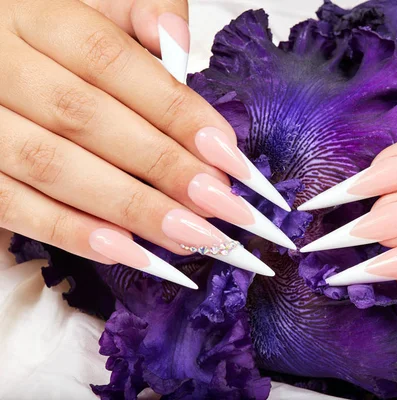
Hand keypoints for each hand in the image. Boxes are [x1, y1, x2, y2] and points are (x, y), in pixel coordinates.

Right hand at [0, 0, 294, 287]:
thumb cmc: (44, 33)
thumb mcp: (87, 2)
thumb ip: (135, 10)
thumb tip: (175, 36)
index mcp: (35, 15)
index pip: (112, 62)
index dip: (175, 111)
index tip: (228, 154)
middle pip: (86, 119)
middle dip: (163, 167)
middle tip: (222, 204)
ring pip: (52, 167)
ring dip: (129, 209)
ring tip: (191, 236)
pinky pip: (10, 204)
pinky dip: (70, 232)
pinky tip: (128, 251)